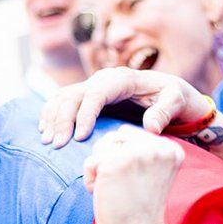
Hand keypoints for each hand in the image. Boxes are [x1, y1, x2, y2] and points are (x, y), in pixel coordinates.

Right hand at [38, 67, 213, 147]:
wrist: (169, 94)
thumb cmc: (174, 98)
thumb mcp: (177, 102)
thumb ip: (165, 112)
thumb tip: (151, 127)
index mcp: (122, 79)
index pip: (96, 93)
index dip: (85, 114)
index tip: (80, 137)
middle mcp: (104, 80)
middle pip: (74, 95)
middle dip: (63, 119)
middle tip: (58, 144)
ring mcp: (93, 88)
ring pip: (64, 97)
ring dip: (53, 118)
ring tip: (48, 141)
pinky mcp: (88, 98)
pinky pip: (63, 102)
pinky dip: (51, 115)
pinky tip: (45, 131)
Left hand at [85, 125, 185, 223]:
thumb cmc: (137, 210)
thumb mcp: (150, 174)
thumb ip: (142, 151)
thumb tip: (116, 133)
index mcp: (171, 148)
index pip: (131, 134)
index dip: (123, 160)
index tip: (134, 184)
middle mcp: (158, 146)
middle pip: (115, 137)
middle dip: (109, 161)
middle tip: (122, 188)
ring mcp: (137, 152)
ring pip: (101, 146)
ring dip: (100, 170)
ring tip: (114, 190)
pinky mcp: (115, 162)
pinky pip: (90, 162)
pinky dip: (91, 180)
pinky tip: (104, 194)